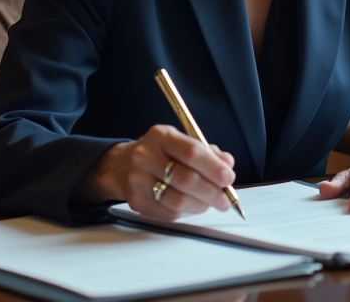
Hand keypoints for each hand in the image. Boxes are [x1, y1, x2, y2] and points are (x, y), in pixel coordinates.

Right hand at [86, 124, 235, 219]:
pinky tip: (192, 206)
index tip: (228, 178)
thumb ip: (206, 151)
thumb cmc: (158, 153)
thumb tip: (227, 165)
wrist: (121, 165)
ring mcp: (138, 179)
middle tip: (224, 199)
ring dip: (201, 205)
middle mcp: (146, 155)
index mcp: (161, 136)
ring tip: (210, 204)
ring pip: (177, 200)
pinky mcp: (136, 201)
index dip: (213, 167)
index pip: (191, 152)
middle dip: (211, 192)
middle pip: (185, 179)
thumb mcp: (180, 142)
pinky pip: (168, 213)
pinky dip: (186, 212)